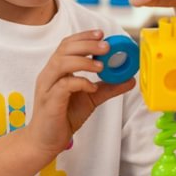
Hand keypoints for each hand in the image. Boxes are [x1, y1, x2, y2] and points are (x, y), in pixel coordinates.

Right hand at [25, 30, 134, 160]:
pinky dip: (80, 82)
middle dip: (87, 44)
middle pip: (64, 49)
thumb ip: (109, 87)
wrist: (46, 141)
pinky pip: (63, 85)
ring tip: (101, 66)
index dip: (84, 37)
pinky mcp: (49, 101)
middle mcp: (49, 74)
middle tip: (106, 47)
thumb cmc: (64, 117)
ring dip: (83, 61)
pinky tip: (92, 87)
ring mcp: (47, 87)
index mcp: (57, 70)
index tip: (101, 34)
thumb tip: (130, 79)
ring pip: (61, 63)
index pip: (67, 45)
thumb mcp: (91, 98)